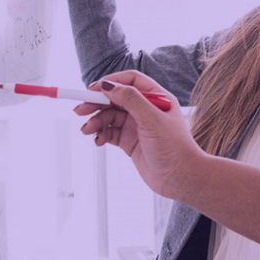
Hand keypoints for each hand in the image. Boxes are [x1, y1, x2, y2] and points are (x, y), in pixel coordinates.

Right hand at [75, 70, 200, 199]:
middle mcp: (146, 109)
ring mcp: (137, 125)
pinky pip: (110, 132)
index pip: (130, 81)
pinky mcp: (130, 141)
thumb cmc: (174, 148)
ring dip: (96, 121)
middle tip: (79, 110)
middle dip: (96, 103)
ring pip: (110, 116)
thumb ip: (131, 100)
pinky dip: (101, 134)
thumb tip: (109, 85)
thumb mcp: (152, 119)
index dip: (111, 82)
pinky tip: (97, 140)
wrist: (180, 178)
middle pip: (115, 98)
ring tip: (87, 131)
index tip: (93, 89)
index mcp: (157, 98)